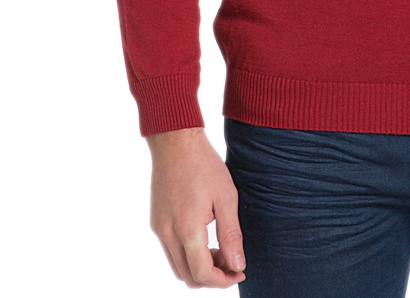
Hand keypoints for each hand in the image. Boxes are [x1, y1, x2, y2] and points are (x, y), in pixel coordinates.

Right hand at [146, 126, 245, 287]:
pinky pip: (170, 251)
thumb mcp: (226, 197)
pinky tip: (205, 238)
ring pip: (177, 267)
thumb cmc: (204, 164)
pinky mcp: (156, 221)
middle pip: (188, 276)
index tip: (240, 272)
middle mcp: (168, 233)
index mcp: (187, 229)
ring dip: (199, 268)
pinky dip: (188, 255)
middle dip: (212, 277)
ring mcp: (159, 228)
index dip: (223, 280)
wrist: (176, 141)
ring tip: (220, 250)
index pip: (202, 273)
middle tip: (232, 262)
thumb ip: (231, 235)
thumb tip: (238, 265)